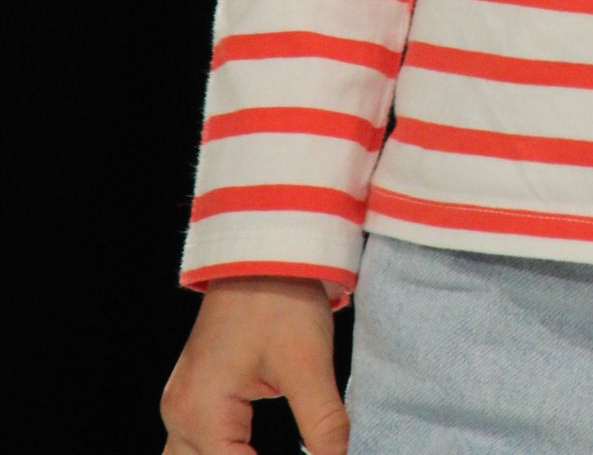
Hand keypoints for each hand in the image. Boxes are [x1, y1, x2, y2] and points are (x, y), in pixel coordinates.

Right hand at [160, 274, 349, 453]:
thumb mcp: (308, 365)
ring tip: (262, 449)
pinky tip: (252, 453)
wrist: (263, 247)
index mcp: (201, 414)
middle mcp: (180, 415)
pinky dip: (223, 454)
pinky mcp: (194, 393)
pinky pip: (197, 446)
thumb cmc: (281, 297)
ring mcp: (181, 404)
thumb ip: (324, 425)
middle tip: (301, 450)